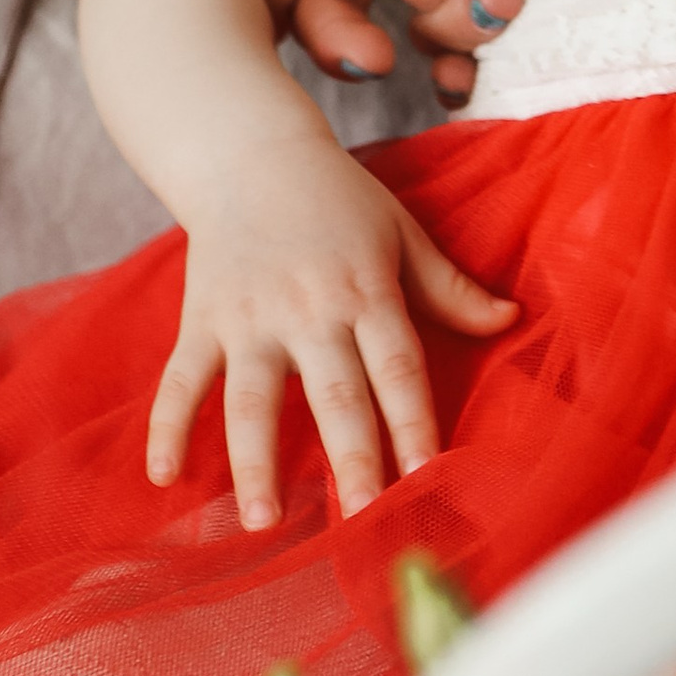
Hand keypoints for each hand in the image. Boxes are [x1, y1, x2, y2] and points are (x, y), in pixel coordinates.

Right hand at [146, 124, 516, 529]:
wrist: (250, 154)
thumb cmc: (338, 199)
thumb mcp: (401, 232)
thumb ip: (448, 287)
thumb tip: (511, 320)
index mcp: (365, 290)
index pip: (397, 366)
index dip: (415, 421)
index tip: (428, 475)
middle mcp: (309, 309)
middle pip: (334, 393)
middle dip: (351, 457)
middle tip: (361, 518)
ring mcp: (250, 318)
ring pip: (252, 399)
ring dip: (256, 460)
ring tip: (264, 521)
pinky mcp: (202, 321)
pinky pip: (181, 380)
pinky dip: (167, 426)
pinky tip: (164, 476)